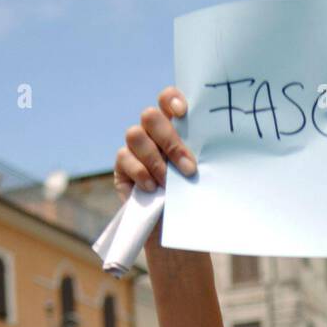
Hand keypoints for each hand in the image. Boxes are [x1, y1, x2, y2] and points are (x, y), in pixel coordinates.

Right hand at [114, 87, 197, 205]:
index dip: (171, 99)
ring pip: (135, 135)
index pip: (166, 99)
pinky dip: (141, 173)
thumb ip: (198, 157)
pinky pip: (125, 158)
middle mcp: (151, 133)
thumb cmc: (191, 197)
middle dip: (170, 141)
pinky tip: (152, 188)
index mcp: (173, 127)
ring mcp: (134, 148)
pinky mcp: (122, 167)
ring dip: (155, 160)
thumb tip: (204, 151)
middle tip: (188, 168)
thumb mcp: (199, 176)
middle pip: (150, 116)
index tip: (183, 113)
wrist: (173, 227)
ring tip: (168, 182)